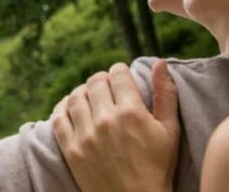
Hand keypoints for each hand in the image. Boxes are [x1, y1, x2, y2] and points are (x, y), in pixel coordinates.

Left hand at [52, 60, 179, 191]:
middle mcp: (106, 121)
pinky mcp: (71, 150)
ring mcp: (86, 136)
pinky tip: (71, 108)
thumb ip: (165, 94)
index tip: (121, 77)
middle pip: (95, 82)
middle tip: (106, 87)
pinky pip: (58, 118)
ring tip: (90, 97)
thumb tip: (160, 62)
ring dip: (82, 92)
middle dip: (102, 80)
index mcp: (132, 113)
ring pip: (75, 97)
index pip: (117, 74)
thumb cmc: (157, 167)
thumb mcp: (170, 131)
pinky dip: (62, 108)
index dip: (120, 72)